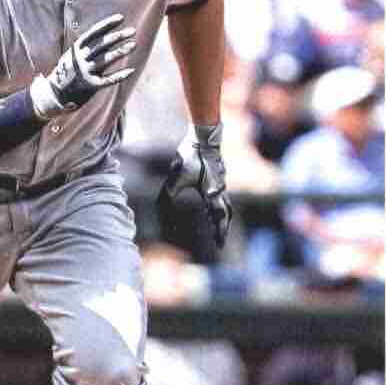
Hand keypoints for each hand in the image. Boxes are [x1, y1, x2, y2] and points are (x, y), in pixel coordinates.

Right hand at [30, 14, 135, 118]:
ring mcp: (85, 72)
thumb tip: (102, 36)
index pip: (94, 33)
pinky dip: (120, 76)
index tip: (121, 18)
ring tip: (133, 45)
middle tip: (132, 31)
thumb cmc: (66, 73)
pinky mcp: (90, 86)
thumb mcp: (71, 56)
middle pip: (102, 44)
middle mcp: (80, 59)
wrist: (53, 95)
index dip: (107, 24)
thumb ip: (85, 48)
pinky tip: (131, 71)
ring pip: (106, 59)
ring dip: (121, 51)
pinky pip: (108, 80)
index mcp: (76, 49)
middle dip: (118, 36)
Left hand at [161, 123, 232, 248]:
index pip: (219, 219)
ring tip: (215, 226)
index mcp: (212, 194)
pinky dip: (217, 205)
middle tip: (219, 241)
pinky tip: (209, 204)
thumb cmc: (190, 157)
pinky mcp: (218, 177)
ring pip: (225, 206)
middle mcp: (220, 191)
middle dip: (222, 229)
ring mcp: (221, 184)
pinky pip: (221, 196)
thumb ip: (168, 195)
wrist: (203, 138)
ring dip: (221, 218)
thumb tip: (160, 209)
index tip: (219, 246)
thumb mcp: (175, 178)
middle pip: (225, 215)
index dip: (219, 233)